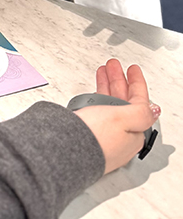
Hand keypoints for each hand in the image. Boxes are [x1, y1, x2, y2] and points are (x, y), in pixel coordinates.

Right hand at [74, 59, 159, 173]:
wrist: (64, 151)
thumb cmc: (94, 139)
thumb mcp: (122, 118)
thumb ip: (140, 112)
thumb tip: (154, 110)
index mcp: (134, 134)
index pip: (140, 103)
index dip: (137, 83)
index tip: (133, 69)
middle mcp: (121, 138)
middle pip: (124, 103)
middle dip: (119, 82)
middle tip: (114, 66)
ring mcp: (105, 138)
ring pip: (110, 106)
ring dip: (108, 87)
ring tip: (103, 72)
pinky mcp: (90, 137)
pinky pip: (99, 112)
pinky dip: (98, 98)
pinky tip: (95, 94)